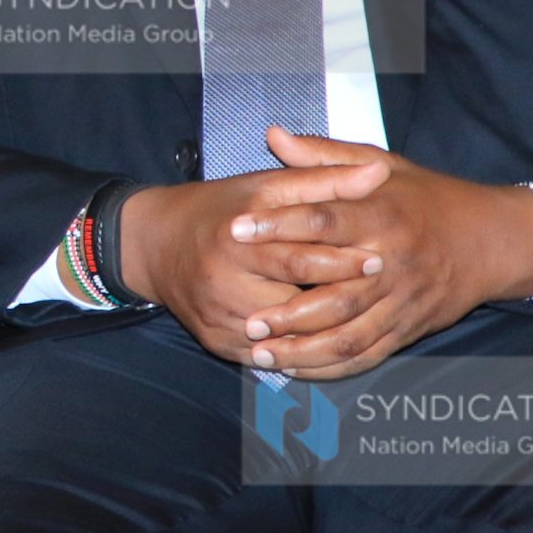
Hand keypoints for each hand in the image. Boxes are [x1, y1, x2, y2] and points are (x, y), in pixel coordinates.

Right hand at [119, 153, 390, 364]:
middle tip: (375, 293)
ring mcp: (217, 317)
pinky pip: (268, 358)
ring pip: (285, 339)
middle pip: (295, 305)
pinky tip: (322, 339)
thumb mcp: (266, 186)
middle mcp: (221, 282)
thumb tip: (378, 174)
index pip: (299, 259)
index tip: (377, 259)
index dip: (342, 262)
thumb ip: (322, 181)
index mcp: (235, 240)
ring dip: (321, 333)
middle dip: (338, 301)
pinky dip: (297, 351)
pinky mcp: (216, 343)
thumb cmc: (220, 210)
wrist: (155, 244)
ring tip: (356, 319)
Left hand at [231, 129, 532, 379]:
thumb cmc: (428, 197)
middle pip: (335, 294)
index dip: (278, 225)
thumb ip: (324, 156)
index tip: (235, 230)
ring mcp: (401, 301)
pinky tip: (295, 368)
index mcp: (381, 216)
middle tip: (246, 320)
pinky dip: (330, 367)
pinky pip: (367, 355)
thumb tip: (273, 135)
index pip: (322, 221)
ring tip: (260, 353)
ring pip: (349, 335)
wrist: (493, 240)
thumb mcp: (382, 165)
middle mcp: (391, 263)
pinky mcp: (408, 329)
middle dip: (288, 312)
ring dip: (303, 349)